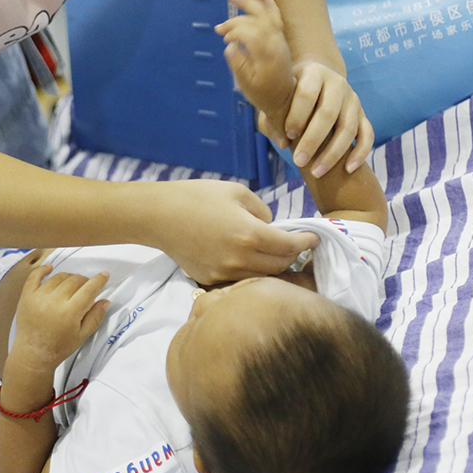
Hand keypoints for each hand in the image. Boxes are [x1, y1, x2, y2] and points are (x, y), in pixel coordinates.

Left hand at [11, 265, 109, 371]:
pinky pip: (34, 276)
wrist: (33, 354)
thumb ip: (95, 317)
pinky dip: (43, 270)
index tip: (104, 275)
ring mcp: (39, 297)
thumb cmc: (59, 347)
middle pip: (74, 281)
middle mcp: (54, 301)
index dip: (99, 280)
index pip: (89, 289)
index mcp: (70, 312)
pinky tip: (49, 267)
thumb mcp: (82, 336)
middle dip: (84, 281)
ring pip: (58, 277)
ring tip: (72, 284)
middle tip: (87, 287)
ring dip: (68, 277)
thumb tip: (105, 301)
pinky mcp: (27, 296)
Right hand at [152, 179, 319, 283]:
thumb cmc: (196, 197)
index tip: (314, 238)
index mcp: (249, 234)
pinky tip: (249, 259)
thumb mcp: (237, 192)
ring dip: (274, 267)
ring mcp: (224, 273)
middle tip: (295, 244)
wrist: (158, 216)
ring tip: (274, 253)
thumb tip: (271, 227)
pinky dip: (251, 271)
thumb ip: (262, 211)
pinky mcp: (210, 279)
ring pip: (262, 278)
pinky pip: (240, 280)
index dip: (307, 242)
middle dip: (293, 255)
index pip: (290, 246)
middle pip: (281, 266)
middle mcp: (240, 259)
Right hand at [216, 0, 294, 117]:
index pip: (250, 33)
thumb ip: (238, 64)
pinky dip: (270, 6)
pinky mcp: (280, 39)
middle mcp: (275, 43)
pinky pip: (276, 18)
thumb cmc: (263, 94)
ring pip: (266, 15)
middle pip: (256, 21)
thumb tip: (229, 46)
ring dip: (249, 4)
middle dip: (236, 20)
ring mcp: (279, 40)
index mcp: (266, 55)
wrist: (284, 98)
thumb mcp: (247, 84)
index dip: (234, 32)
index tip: (224, 39)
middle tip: (220, 27)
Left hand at [267, 59, 373, 176]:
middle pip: (328, 113)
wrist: (315, 81)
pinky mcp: (363, 115)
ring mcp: (353, 100)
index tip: (288, 135)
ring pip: (348, 127)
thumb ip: (271, 119)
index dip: (297, 115)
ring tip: (316, 172)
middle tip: (298, 162)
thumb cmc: (288, 95)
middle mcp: (337, 84)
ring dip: (333, 153)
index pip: (306, 94)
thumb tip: (283, 143)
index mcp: (314, 74)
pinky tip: (349, 170)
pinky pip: (367, 134)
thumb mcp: (276, 99)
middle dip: (313, 140)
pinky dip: (360, 152)